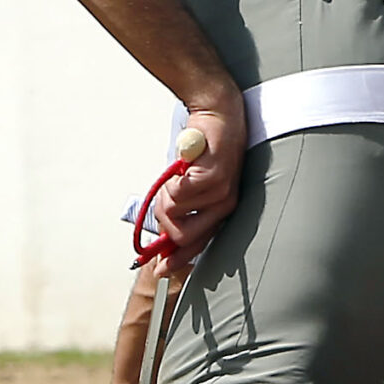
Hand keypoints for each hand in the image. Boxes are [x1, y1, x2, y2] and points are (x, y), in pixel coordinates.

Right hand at [150, 93, 245, 260]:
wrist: (217, 115)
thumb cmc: (203, 149)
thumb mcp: (190, 184)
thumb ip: (180, 209)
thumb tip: (162, 235)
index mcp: (220, 211)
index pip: (198, 245)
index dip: (176, 259)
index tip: (158, 267)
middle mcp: (224, 206)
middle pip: (183, 237)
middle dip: (164, 220)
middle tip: (165, 196)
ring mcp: (221, 193)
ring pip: (175, 213)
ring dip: (166, 194)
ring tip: (177, 176)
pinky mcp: (213, 178)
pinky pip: (178, 194)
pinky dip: (171, 181)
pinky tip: (182, 168)